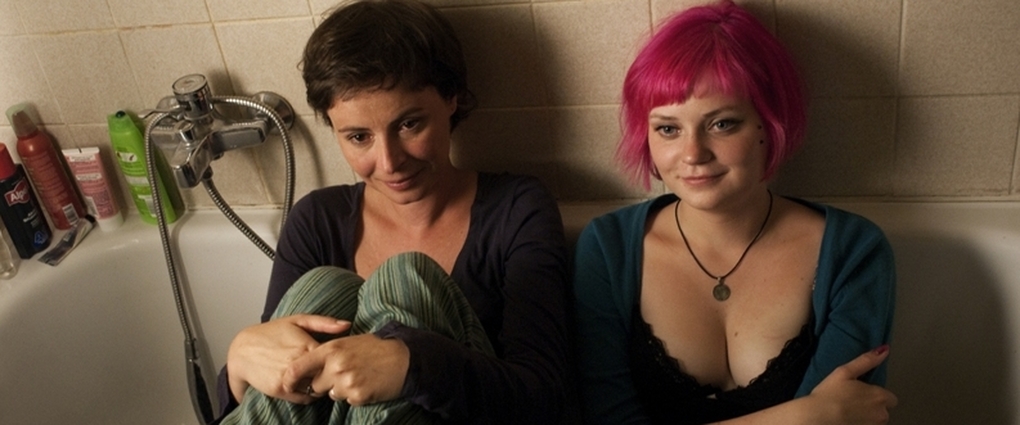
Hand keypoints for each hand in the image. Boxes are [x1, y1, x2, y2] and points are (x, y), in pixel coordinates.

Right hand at [226, 315, 349, 403]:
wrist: (242, 349)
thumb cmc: (272, 332)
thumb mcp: (297, 320)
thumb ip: (324, 322)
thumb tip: (348, 324)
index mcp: (307, 345)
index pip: (335, 359)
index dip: (339, 360)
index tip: (339, 358)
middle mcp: (299, 363)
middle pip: (328, 376)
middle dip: (332, 374)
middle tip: (332, 371)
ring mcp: (289, 379)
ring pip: (317, 389)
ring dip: (321, 386)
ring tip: (318, 377)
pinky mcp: (280, 390)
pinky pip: (304, 398)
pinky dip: (309, 394)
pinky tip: (306, 384)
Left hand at [284, 333, 410, 405]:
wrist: (405, 358)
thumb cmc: (378, 347)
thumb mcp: (350, 341)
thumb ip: (330, 351)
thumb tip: (312, 366)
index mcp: (331, 348)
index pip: (299, 366)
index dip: (290, 378)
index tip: (287, 384)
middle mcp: (336, 365)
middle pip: (316, 385)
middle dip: (326, 384)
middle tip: (344, 376)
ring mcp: (347, 381)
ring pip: (333, 394)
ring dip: (343, 390)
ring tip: (360, 377)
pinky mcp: (358, 394)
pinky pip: (349, 401)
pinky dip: (356, 396)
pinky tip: (368, 384)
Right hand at [807, 346, 898, 424]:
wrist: (816, 418)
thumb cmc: (829, 394)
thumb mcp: (845, 372)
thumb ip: (867, 361)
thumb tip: (885, 349)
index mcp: (880, 396)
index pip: (890, 398)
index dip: (877, 396)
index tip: (862, 394)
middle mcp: (882, 414)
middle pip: (884, 411)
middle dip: (873, 408)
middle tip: (853, 403)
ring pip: (876, 421)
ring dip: (867, 418)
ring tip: (849, 413)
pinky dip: (860, 424)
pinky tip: (847, 421)